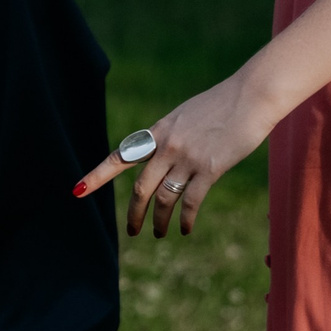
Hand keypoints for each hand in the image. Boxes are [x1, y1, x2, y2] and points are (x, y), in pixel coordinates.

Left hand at [72, 70, 279, 239]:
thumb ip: (171, 137)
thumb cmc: (223, 105)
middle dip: (134, 214)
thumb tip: (163, 158)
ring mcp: (188, 157)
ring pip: (163, 199)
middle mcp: (167, 146)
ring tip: (158, 233)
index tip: (78, 190)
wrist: (252, 96)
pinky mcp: (210, 168)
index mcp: (158, 131)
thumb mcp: (186, 116)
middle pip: (141, 188)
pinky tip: (185, 229)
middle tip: (133, 231)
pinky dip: (185, 219)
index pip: (120, 157)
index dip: (98, 176)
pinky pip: (191, 202)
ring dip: (159, 222)